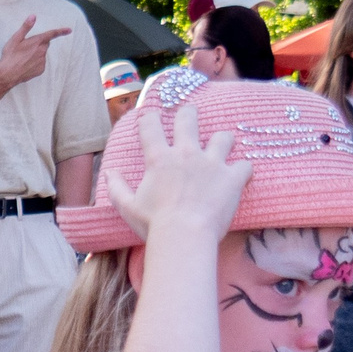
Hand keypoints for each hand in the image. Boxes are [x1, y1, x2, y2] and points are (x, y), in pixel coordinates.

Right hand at [0, 16, 69, 89]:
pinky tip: (26, 64)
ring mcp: (42, 61)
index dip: (61, 31)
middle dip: (39, 43)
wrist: (8, 74)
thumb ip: (26, 27)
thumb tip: (33, 16)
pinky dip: (35, 63)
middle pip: (45, 44)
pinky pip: (41, 63)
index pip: (52, 34)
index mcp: (37, 41)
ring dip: (36, 53)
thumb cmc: (10, 55)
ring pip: (42, 54)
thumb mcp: (16, 38)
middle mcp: (42, 51)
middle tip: (26, 47)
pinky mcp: (41, 70)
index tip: (69, 30)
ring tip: (23, 57)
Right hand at [107, 107, 247, 246]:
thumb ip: (116, 188)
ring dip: (222, 141)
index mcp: (159, 159)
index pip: (150, 126)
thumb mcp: (128, 207)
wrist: (185, 237)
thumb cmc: (154, 225)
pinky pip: (245, 165)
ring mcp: (212, 163)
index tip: (150, 118)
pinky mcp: (232, 178)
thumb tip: (108, 174)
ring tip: (221, 148)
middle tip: (189, 116)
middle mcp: (186, 153)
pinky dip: (243, 171)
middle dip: (188, 114)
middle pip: (189, 118)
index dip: (149, 118)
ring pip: (223, 136)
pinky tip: (239, 177)